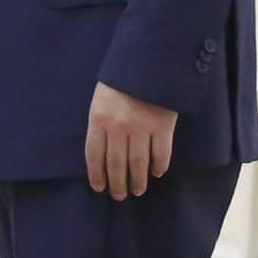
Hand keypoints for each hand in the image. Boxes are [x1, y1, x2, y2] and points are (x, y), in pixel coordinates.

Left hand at [85, 82, 176, 199]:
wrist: (149, 61)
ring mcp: (141, 128)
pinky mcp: (163, 127)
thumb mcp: (101, 98)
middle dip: (117, 184)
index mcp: (98, 119)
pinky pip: (161, 154)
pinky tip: (157, 173)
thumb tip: (101, 154)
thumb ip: (100, 123)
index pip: (94, 156)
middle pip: (116, 164)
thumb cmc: (121, 80)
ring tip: (137, 190)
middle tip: (119, 196)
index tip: (100, 187)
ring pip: (138, 164)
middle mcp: (118, 127)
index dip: (97, 175)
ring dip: (137, 181)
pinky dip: (159, 166)